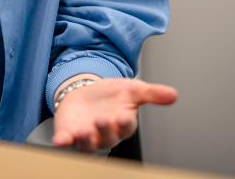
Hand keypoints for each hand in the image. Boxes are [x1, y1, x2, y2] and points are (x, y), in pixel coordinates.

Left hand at [52, 78, 177, 152]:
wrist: (85, 91)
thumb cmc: (111, 95)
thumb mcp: (132, 89)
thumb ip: (152, 94)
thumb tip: (174, 94)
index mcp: (122, 124)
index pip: (126, 126)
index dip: (124, 122)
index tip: (123, 115)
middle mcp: (105, 134)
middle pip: (107, 137)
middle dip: (105, 130)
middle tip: (103, 120)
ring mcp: (86, 136)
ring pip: (88, 145)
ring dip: (86, 140)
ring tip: (83, 132)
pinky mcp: (69, 134)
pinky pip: (66, 142)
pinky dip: (64, 142)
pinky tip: (60, 140)